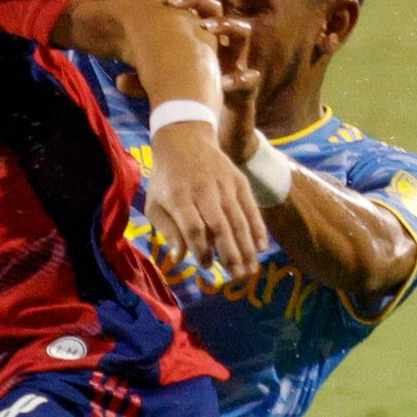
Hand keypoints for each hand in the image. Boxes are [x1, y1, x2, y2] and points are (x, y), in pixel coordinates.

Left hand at [114, 0, 259, 161]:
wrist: (217, 139)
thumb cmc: (190, 109)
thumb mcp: (162, 93)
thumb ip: (143, 83)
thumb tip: (119, 79)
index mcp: (199, 43)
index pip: (187, 10)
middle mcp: (219, 47)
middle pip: (215, 9)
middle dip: (196, 0)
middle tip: (173, 3)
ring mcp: (236, 65)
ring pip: (242, 33)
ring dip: (226, 26)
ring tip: (206, 28)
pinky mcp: (247, 92)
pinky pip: (250, 80)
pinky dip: (241, 79)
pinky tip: (227, 83)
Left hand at [143, 121, 266, 281]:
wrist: (184, 140)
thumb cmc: (166, 179)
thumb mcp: (155, 203)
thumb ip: (167, 230)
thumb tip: (179, 258)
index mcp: (179, 197)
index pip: (193, 228)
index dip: (201, 249)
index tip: (206, 267)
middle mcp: (203, 190)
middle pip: (220, 226)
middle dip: (230, 254)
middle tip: (236, 277)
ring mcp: (224, 184)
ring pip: (238, 219)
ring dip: (246, 247)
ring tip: (250, 270)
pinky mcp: (239, 180)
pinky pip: (250, 208)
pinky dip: (257, 228)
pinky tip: (261, 247)